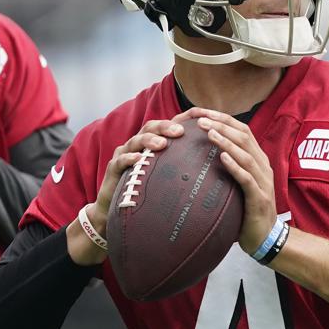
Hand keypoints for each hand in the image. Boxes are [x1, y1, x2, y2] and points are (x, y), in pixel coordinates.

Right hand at [67, 109, 201, 265]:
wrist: (116, 211)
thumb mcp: (166, 179)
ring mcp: (124, 155)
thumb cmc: (146, 193)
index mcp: (151, 144)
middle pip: (150, 127)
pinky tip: (138, 160)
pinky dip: (129, 158)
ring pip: (135, 140)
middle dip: (165, 127)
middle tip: (180, 131)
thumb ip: (183, 171)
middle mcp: (137, 145)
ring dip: (148, 140)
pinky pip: (120, 161)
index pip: (167, 125)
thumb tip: (216, 174)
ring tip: (162, 144)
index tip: (199, 116)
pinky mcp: (113, 169)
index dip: (181, 118)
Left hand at [190, 109, 277, 254]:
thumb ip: (225, 168)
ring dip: (226, 141)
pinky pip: (247, 179)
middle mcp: (262, 166)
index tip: (201, 112)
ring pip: (246, 154)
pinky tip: (222, 158)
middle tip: (199, 119)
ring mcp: (263, 182)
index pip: (242, 130)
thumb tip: (198, 154)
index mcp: (257, 159)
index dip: (223, 119)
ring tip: (208, 132)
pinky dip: (235, 166)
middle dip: (222, 125)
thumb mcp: (236, 184)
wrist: (265, 238)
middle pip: (244, 137)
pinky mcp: (259, 199)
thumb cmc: (245, 209)